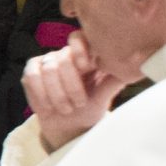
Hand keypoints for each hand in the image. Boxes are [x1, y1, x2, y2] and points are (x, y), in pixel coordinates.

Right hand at [25, 31, 124, 152]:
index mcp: (85, 55)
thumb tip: (135, 68)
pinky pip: (32, 77)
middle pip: (63, 57)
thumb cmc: (89, 109)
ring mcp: (46, 61)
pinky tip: (49, 107)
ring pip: (48, 69)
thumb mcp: (104, 96)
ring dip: (58, 94)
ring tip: (66, 109)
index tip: (86, 67)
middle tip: (79, 103)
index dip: (80, 49)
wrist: (69, 127)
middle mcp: (65, 54)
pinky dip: (42, 95)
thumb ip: (114, 80)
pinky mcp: (31, 72)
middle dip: (71, 85)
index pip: (78, 38)